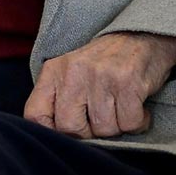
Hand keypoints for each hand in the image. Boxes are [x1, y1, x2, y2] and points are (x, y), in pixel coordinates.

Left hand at [23, 32, 175, 138]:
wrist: (140, 36)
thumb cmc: (102, 65)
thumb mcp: (68, 74)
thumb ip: (56, 101)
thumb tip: (55, 138)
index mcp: (53, 72)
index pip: (35, 115)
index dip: (50, 133)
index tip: (67, 135)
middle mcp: (73, 73)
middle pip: (71, 128)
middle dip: (89, 134)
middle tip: (100, 120)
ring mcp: (101, 77)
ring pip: (104, 130)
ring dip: (117, 127)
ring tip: (119, 107)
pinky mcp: (128, 83)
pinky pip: (130, 124)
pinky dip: (137, 122)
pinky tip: (136, 107)